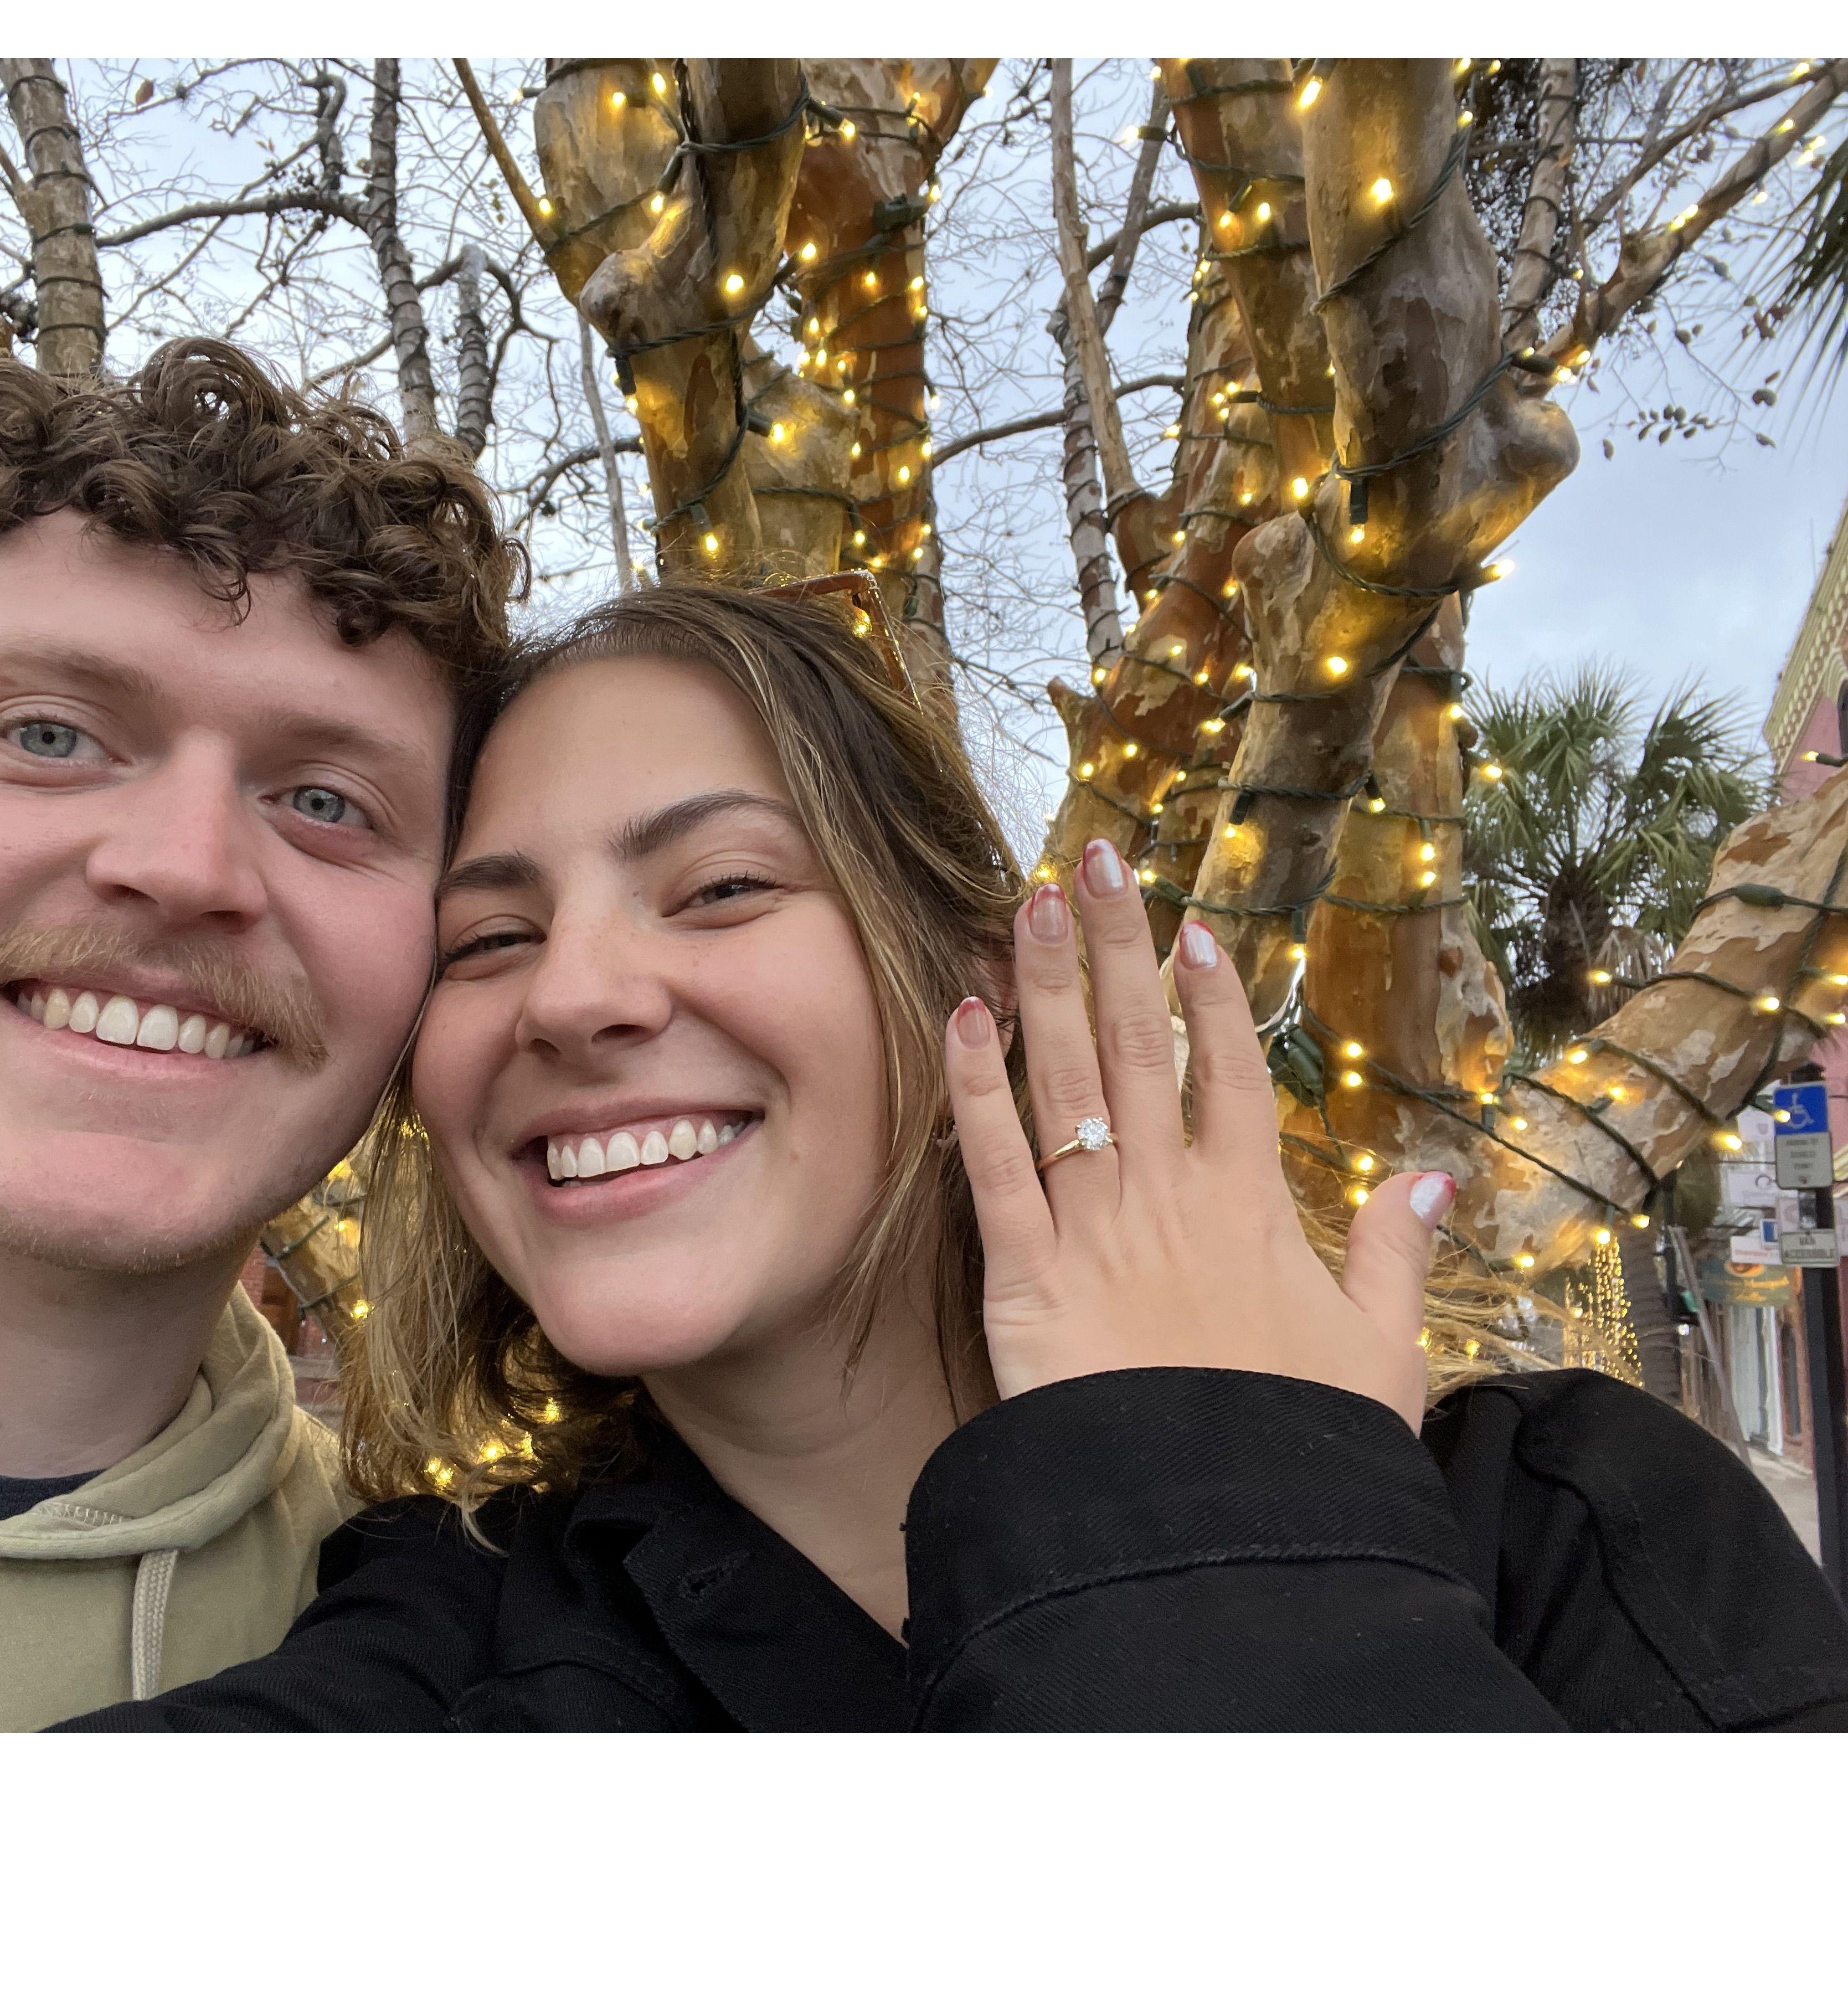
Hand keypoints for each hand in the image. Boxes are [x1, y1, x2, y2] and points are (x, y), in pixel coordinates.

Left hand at [944, 837, 1453, 1430]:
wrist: (1217, 1532)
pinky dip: (972, 1088)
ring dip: (1045, 985)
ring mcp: (1095, 1227)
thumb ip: (1399, 1258)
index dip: (1210, 999)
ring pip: (1064, 1080)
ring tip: (1029, 900)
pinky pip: (993, 1164)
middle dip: (1116, 948)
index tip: (1195, 931)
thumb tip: (1431, 1178)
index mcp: (1252, 1207)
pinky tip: (962, 1015)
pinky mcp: (1026, 1275)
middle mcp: (1169, 1196)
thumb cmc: (1301, 1452)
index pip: (1227, 1074)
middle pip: (1138, 1046)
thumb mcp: (1383, 1355)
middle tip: (1097, 861)